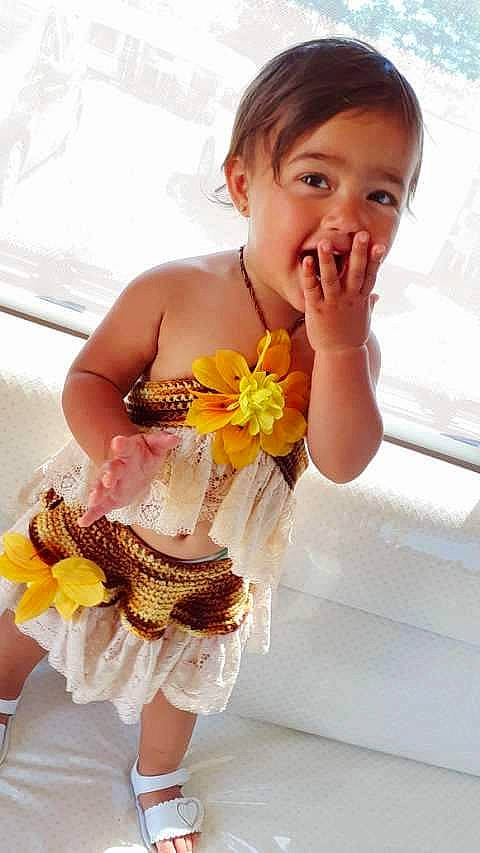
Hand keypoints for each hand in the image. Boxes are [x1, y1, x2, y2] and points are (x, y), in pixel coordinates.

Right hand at [77, 432, 178, 526]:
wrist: (134, 467)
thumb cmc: (145, 455)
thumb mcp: (155, 447)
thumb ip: (163, 442)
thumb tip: (175, 439)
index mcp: (128, 453)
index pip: (125, 448)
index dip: (121, 445)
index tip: (117, 442)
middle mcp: (115, 468)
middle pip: (110, 469)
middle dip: (109, 474)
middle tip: (108, 479)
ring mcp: (110, 484)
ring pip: (101, 487)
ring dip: (97, 493)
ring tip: (93, 499)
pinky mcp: (108, 499)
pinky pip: (98, 507)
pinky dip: (90, 514)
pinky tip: (83, 522)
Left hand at [300, 231, 383, 352]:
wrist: (339, 355)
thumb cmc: (351, 335)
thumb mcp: (363, 319)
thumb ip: (368, 304)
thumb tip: (376, 296)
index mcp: (361, 299)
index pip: (371, 276)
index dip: (376, 261)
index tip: (380, 245)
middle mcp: (349, 299)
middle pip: (355, 273)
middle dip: (358, 254)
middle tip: (360, 234)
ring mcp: (333, 304)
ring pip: (331, 279)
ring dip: (329, 260)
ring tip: (326, 242)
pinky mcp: (316, 309)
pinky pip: (312, 289)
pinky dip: (309, 274)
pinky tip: (306, 260)